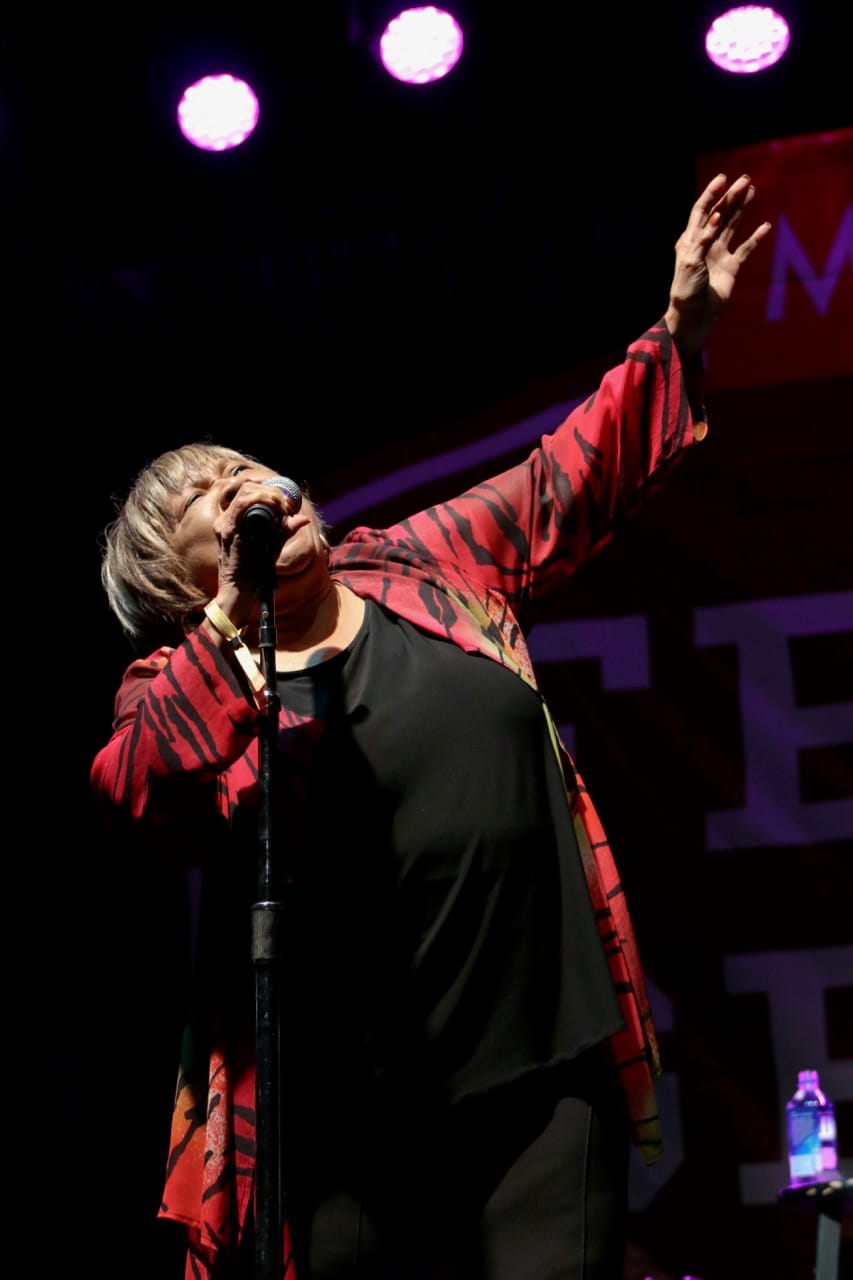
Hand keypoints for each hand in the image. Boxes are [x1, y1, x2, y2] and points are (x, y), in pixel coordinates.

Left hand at [665, 172, 771, 361]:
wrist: (694, 315)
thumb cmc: (687, 289)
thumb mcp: (691, 262)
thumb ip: (704, 238)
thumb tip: (718, 216)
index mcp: (691, 240)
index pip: (702, 211)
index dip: (712, 194)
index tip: (723, 179)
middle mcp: (706, 243)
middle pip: (720, 213)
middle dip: (732, 196)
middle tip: (745, 180)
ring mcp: (719, 253)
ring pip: (733, 225)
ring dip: (742, 209)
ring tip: (752, 191)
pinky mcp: (731, 266)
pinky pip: (746, 249)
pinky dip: (755, 238)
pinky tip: (765, 226)